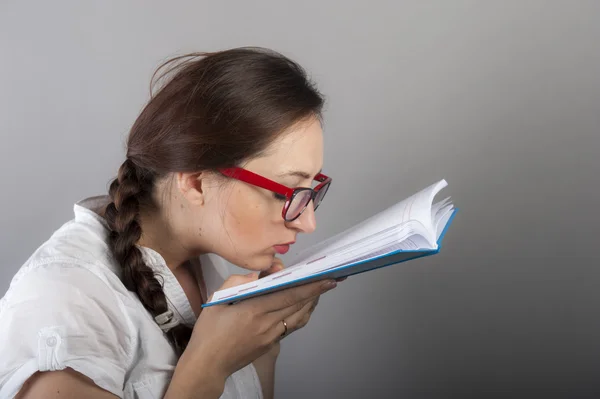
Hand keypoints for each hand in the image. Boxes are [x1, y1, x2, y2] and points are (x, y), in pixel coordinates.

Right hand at [180, 270, 337, 381]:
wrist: (208, 364)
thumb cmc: (209, 331)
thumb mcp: (216, 300)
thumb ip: (238, 282)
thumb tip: (259, 274)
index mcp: (253, 310)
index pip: (288, 295)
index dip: (309, 286)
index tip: (325, 277)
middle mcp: (266, 324)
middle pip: (298, 305)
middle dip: (317, 291)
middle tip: (331, 278)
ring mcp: (271, 336)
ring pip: (299, 317)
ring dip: (312, 302)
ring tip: (321, 289)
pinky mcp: (271, 343)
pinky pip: (292, 326)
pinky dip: (302, 314)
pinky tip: (305, 305)